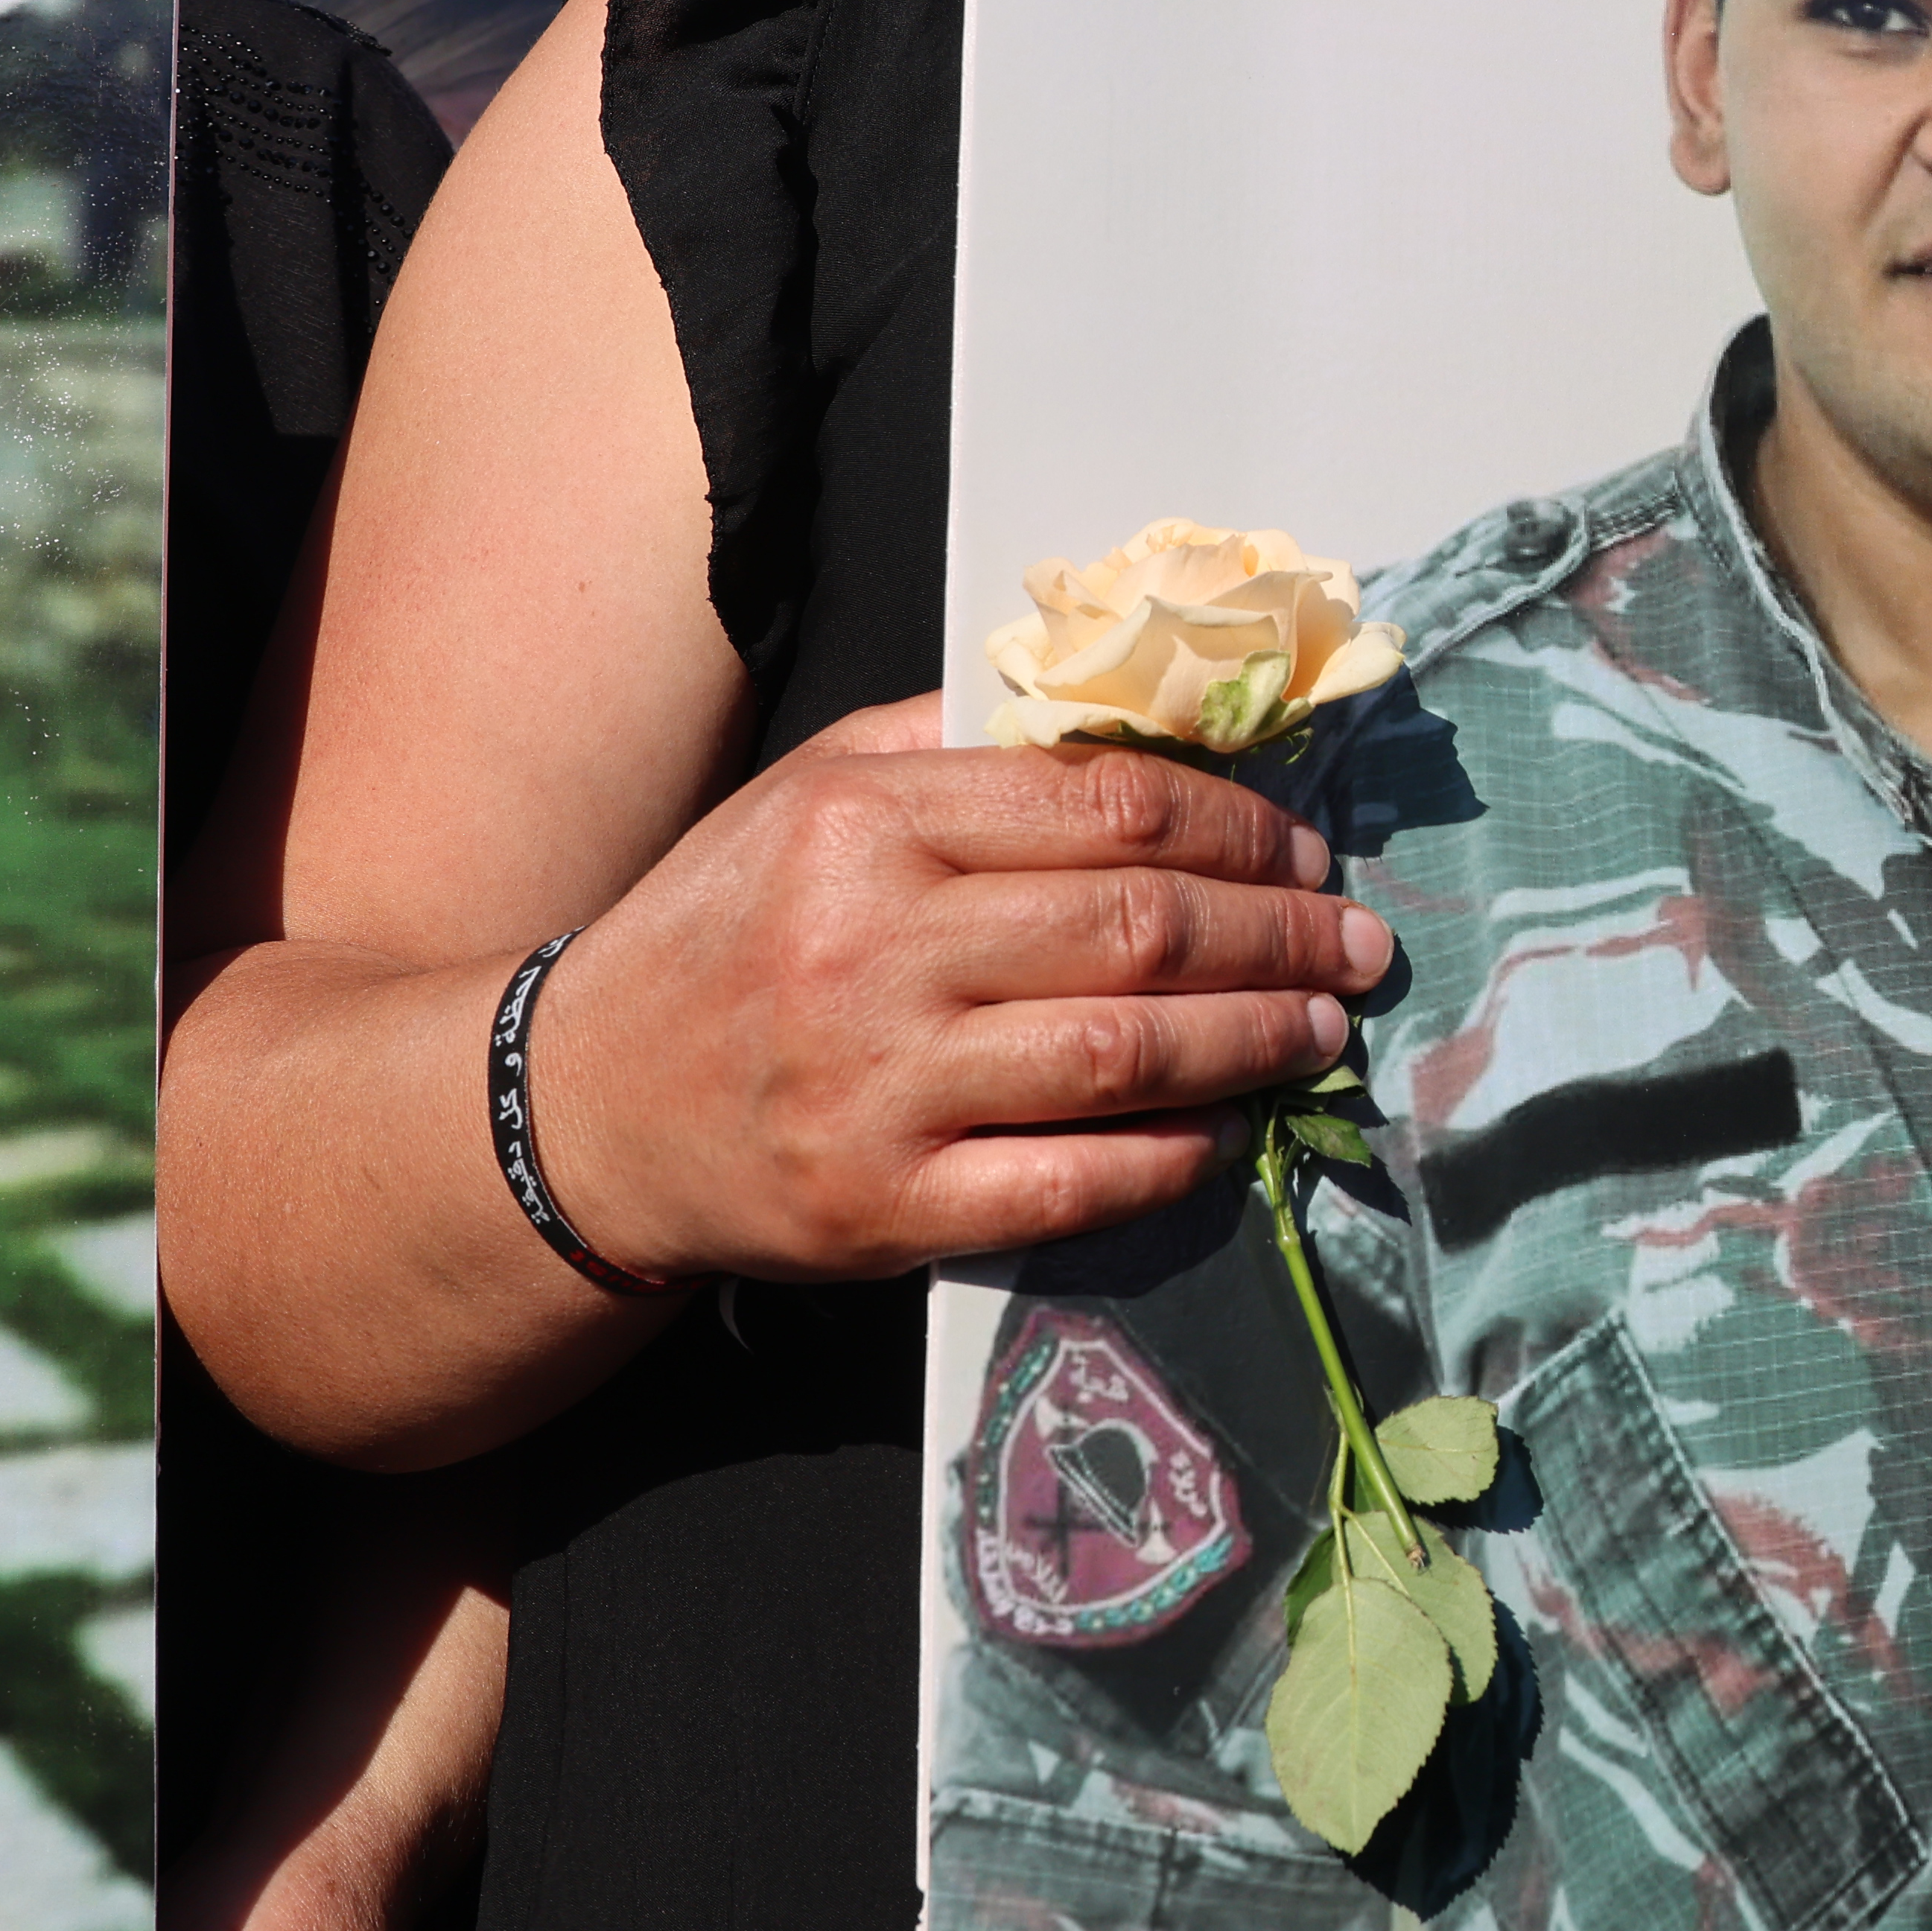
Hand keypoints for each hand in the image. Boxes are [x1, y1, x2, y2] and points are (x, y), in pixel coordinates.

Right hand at [525, 699, 1392, 1291]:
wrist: (575, 1111)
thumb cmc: (718, 938)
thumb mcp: (806, 799)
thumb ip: (952, 749)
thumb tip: (1128, 724)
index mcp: (865, 824)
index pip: (1107, 807)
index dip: (1238, 828)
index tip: (1305, 850)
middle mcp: (873, 948)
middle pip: (1140, 927)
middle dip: (1280, 933)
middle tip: (1356, 942)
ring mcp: (880, 1087)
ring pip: (1126, 1052)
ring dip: (1254, 1040)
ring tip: (1322, 1027)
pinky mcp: (884, 1206)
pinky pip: (1071, 1181)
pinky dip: (1169, 1157)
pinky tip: (1224, 1132)